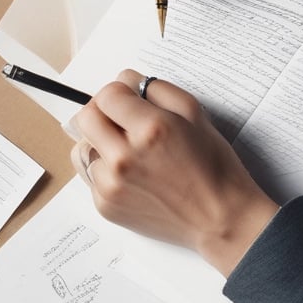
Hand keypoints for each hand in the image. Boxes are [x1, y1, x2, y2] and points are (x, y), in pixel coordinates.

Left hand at [69, 70, 277, 275]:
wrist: (219, 219)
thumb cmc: (214, 167)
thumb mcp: (196, 115)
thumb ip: (157, 90)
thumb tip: (126, 82)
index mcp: (150, 130)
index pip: (108, 95)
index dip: (120, 93)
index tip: (131, 100)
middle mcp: (124, 157)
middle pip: (85, 118)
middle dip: (103, 112)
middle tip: (122, 120)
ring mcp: (111, 185)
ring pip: (83, 147)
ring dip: (101, 143)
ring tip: (129, 152)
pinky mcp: (105, 206)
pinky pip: (91, 175)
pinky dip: (106, 170)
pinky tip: (133, 176)